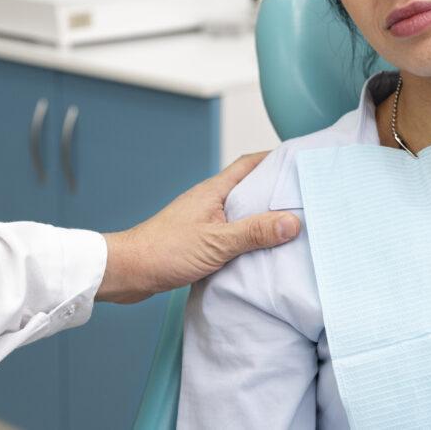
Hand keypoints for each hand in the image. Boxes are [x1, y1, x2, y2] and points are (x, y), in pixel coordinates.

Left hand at [96, 153, 300, 303]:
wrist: (128, 271)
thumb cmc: (165, 251)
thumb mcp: (217, 243)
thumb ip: (255, 232)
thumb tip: (292, 222)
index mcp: (214, 191)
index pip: (249, 164)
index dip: (274, 158)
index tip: (298, 160)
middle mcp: (209, 200)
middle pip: (248, 187)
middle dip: (274, 189)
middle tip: (302, 196)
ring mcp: (202, 219)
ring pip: (239, 211)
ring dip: (261, 215)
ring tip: (289, 224)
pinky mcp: (198, 238)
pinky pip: (230, 231)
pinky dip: (247, 235)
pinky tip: (258, 250)